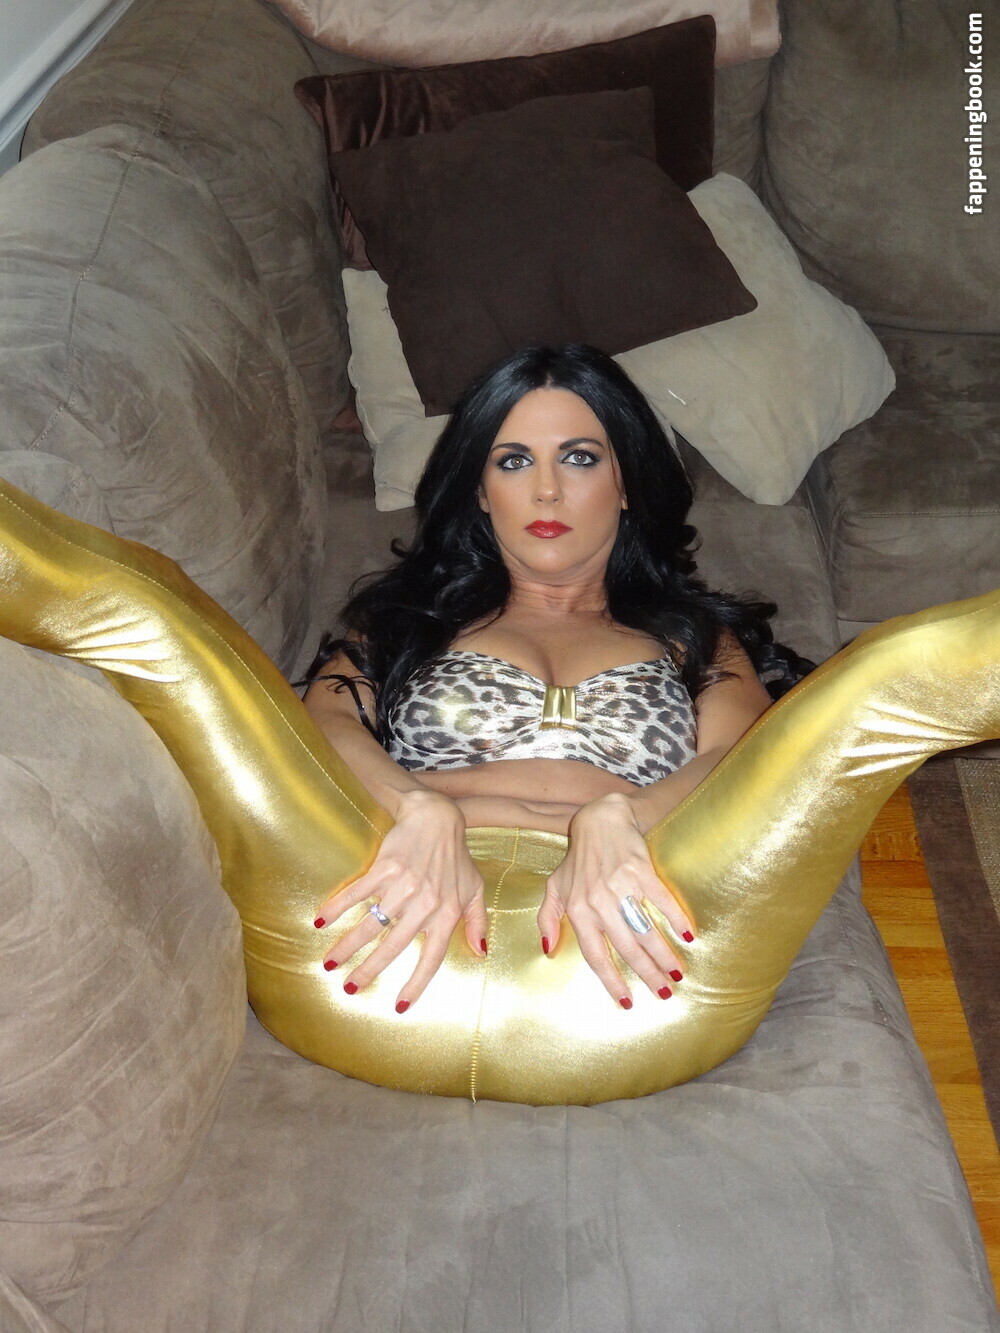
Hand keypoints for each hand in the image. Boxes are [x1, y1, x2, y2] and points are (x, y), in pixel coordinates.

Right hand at [313, 789, 487, 1009]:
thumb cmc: (457, 857)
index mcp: (447, 914)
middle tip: (349, 988)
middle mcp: (425, 904)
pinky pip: (358, 893)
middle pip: (393, 947)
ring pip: (371, 924)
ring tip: (329, 963)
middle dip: (368, 971)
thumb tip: (481, 953)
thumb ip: (478, 922)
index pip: (431, 958)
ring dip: (347, 946)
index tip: (399, 1006)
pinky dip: (337, 907)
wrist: (437, 817)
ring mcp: (404, 886)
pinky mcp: (385, 868)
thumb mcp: (474, 889)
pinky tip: (321, 920)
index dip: (416, 984)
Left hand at [536, 792, 695, 1006]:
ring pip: (644, 929)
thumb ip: (547, 918)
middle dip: (646, 974)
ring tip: (678, 973)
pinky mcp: (640, 870)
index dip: (611, 980)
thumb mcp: (554, 887)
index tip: (627, 1002)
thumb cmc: (577, 859)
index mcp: (578, 911)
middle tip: (664, 993)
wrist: (600, 821)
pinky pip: (661, 900)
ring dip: (663, 954)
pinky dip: (676, 918)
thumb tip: (547, 949)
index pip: (595, 954)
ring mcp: (620, 886)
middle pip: (626, 948)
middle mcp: (598, 902)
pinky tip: (688, 936)